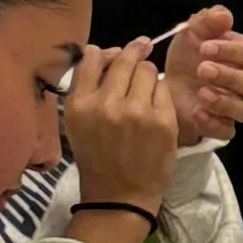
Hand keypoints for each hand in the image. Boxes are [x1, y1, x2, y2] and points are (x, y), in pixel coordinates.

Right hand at [61, 40, 180, 210]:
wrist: (120, 194)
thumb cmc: (97, 157)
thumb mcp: (78, 123)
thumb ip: (87, 89)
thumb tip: (106, 52)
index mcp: (79, 105)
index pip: (90, 59)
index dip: (104, 52)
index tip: (114, 52)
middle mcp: (106, 104)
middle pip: (124, 59)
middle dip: (133, 53)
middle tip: (141, 48)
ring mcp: (136, 111)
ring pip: (148, 69)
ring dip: (147, 74)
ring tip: (144, 89)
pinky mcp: (162, 120)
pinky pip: (165, 88)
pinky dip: (161, 92)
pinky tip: (155, 105)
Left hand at [161, 6, 242, 145]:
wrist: (165, 88)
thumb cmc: (186, 59)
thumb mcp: (190, 36)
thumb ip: (206, 22)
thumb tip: (224, 15)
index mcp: (242, 58)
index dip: (231, 50)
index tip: (205, 47)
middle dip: (229, 75)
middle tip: (202, 69)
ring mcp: (235, 107)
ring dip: (225, 101)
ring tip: (202, 93)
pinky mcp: (222, 127)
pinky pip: (228, 131)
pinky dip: (214, 123)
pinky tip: (197, 112)